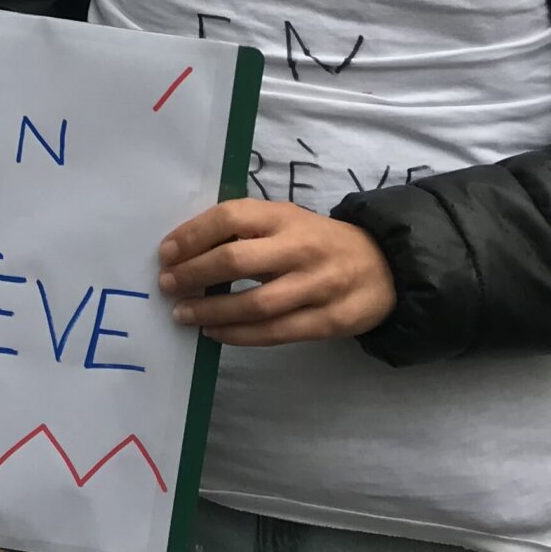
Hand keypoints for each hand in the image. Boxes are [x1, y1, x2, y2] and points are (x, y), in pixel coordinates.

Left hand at [158, 200, 396, 345]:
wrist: (385, 267)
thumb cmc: (317, 242)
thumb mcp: (286, 222)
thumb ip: (246, 230)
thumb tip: (186, 249)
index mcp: (285, 216)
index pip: (230, 217)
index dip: (192, 234)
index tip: (165, 252)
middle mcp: (300, 248)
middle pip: (237, 261)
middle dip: (194, 274)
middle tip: (166, 285)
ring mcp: (317, 286)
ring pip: (254, 304)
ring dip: (211, 311)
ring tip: (182, 314)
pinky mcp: (328, 321)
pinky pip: (275, 333)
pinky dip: (239, 335)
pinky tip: (214, 332)